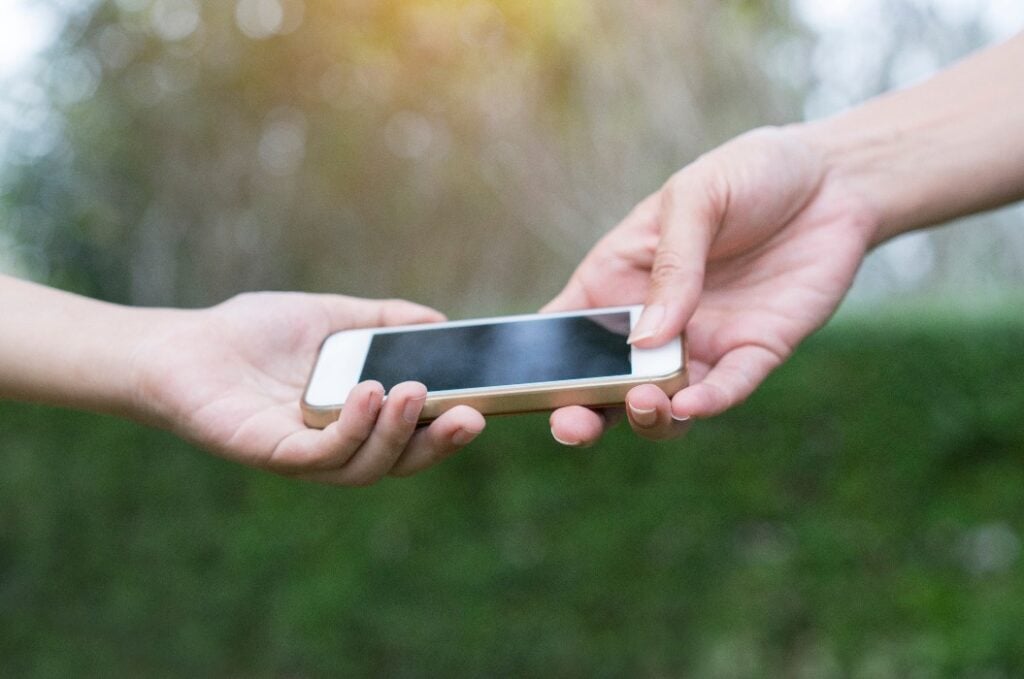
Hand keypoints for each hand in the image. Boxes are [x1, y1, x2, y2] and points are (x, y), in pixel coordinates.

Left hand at [129, 293, 484, 484]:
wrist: (181, 345)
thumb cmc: (252, 334)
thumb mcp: (332, 317)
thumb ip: (382, 320)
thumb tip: (439, 321)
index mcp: (353, 421)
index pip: (410, 437)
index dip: (446, 430)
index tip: (482, 407)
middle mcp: (333, 447)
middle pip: (397, 462)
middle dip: (437, 444)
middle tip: (470, 416)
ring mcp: (301, 456)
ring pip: (364, 467)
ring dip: (396, 434)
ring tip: (412, 390)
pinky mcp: (268, 453)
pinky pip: (319, 456)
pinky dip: (350, 430)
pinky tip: (367, 392)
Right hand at [545, 126, 877, 444]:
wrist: (835, 177)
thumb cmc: (748, 173)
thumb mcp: (695, 197)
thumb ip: (671, 264)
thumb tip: (643, 337)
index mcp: (617, 280)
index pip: (564, 333)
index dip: (535, 366)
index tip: (515, 388)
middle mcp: (653, 324)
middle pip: (604, 386)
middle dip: (582, 414)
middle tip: (574, 425)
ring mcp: (702, 344)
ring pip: (662, 403)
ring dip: (646, 415)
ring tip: (647, 401)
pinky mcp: (755, 353)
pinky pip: (727, 390)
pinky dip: (708, 403)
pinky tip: (692, 404)